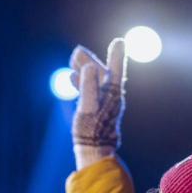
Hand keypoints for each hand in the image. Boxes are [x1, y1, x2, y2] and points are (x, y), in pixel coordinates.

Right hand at [70, 38, 126, 169]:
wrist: (93, 151)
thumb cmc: (91, 130)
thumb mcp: (87, 107)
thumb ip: (88, 86)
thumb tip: (89, 66)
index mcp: (111, 94)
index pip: (115, 70)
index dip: (117, 55)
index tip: (120, 42)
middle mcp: (110, 96)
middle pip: (101, 73)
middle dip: (89, 60)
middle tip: (77, 51)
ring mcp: (103, 103)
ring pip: (94, 80)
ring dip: (84, 69)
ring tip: (72, 60)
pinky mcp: (96, 110)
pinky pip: (89, 90)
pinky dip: (81, 82)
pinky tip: (72, 78)